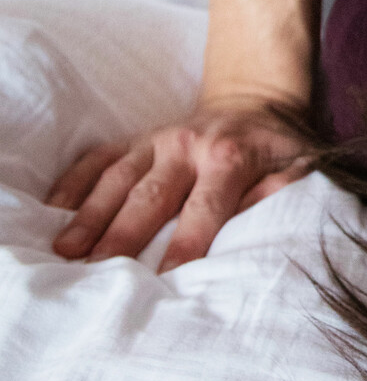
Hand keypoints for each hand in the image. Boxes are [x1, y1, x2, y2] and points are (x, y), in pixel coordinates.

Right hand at [46, 101, 311, 271]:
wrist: (255, 103)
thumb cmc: (277, 150)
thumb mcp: (299, 167)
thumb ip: (283, 193)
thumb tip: (266, 218)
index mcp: (229, 158)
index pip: (205, 209)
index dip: (186, 243)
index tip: (164, 278)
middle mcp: (187, 146)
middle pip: (150, 196)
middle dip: (123, 233)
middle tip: (98, 270)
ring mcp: (155, 141)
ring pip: (117, 178)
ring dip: (90, 214)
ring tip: (66, 249)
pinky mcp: (135, 140)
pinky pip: (99, 158)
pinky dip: (74, 181)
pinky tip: (54, 209)